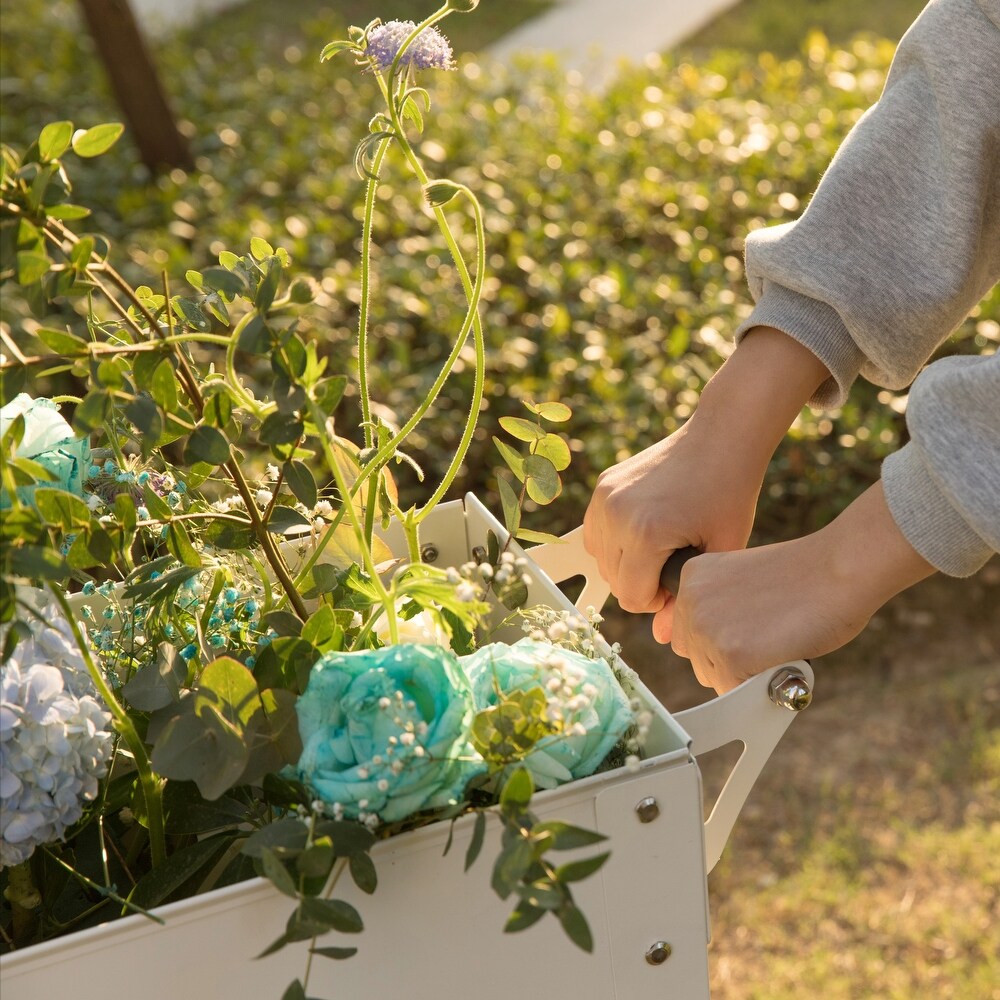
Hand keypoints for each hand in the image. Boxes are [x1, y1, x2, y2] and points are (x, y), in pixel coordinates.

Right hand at [583, 419, 760, 615]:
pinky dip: (615, 539)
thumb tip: (664, 638)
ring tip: (660, 546)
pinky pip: (596, 531)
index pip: (631, 597)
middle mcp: (616, 514)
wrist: (721, 437)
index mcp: (645, 534)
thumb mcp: (719, 550)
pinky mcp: (603, 484)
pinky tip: (646, 529)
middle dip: (642, 581)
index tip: (680, 578)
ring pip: (600, 557)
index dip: (657, 599)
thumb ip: (688, 596)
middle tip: (674, 561)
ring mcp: (604, 496)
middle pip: (613, 579)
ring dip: (625, 561)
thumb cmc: (730, 493)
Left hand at [668, 482, 935, 692]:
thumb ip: (716, 610)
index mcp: (691, 577)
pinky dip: (760, 686)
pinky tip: (781, 654)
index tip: (751, 625)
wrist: (839, 568)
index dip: (723, 637)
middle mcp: (690, 601)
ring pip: (714, 678)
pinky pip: (736, 693)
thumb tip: (706, 655)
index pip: (689, 631)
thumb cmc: (803, 576)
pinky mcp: (731, 656)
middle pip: (697, 658)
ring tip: (777, 640)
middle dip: (730, 657)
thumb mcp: (740, 582)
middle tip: (768, 634)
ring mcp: (708, 629)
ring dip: (744, 673)